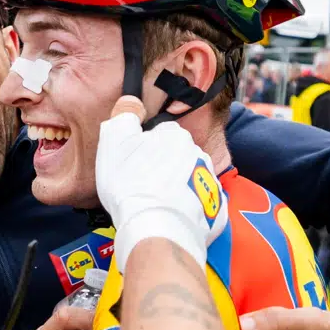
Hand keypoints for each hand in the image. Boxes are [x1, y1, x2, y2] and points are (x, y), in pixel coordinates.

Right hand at [95, 96, 227, 266]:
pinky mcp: (214, 212)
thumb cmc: (131, 183)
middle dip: (162, 168)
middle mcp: (199, 156)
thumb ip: (124, 114)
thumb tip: (131, 100)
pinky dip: (187, 211)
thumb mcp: (114, 140)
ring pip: (189, 181)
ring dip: (175, 189)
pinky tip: (170, 218)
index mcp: (176, 136)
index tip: (133, 163)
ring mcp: (209, 184)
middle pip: (176, 157)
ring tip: (155, 205)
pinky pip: (199, 206)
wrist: (156, 229)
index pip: (160, 134)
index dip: (144, 147)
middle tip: (141, 185)